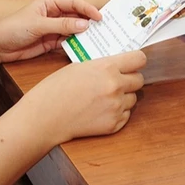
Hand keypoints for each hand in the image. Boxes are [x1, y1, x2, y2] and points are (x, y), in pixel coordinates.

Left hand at [0, 0, 102, 62]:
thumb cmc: (12, 28)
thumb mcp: (38, 24)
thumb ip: (61, 25)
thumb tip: (83, 24)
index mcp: (49, 3)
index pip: (73, 3)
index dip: (87, 8)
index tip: (98, 17)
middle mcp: (53, 15)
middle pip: (76, 16)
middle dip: (88, 21)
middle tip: (102, 28)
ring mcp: (53, 29)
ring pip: (73, 30)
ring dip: (83, 35)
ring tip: (96, 39)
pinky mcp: (51, 43)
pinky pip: (67, 42)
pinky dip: (76, 45)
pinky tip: (83, 48)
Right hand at [20, 50, 145, 144]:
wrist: (45, 117)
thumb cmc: (56, 90)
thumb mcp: (80, 66)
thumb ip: (102, 65)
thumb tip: (118, 65)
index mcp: (107, 68)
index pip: (139, 59)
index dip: (136, 61)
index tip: (133, 63)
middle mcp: (116, 87)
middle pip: (139, 80)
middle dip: (130, 80)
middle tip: (117, 81)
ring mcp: (116, 107)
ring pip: (133, 99)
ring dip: (123, 97)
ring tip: (104, 98)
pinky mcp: (114, 124)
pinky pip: (126, 115)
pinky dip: (117, 112)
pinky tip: (101, 110)